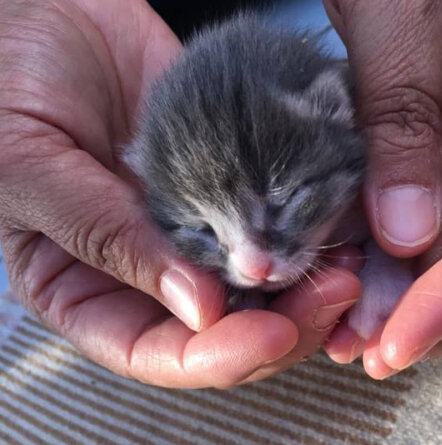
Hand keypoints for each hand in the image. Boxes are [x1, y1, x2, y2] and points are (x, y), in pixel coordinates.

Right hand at [0, 0, 359, 387]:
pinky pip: (270, 228)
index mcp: (89, 292)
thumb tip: (198, 307)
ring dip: (307, 289)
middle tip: (335, 294)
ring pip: (259, 291)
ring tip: (350, 268)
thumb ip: (108, 240)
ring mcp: (192, 238)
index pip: (159, 353)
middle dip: (284, 326)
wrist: (46, 14)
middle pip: (224, 332)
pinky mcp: (226, 194)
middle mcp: (147, 276)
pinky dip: (308, 237)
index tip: (275, 332)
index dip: (219, 357)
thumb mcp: (33, 166)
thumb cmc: (8, 85)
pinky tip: (342, 230)